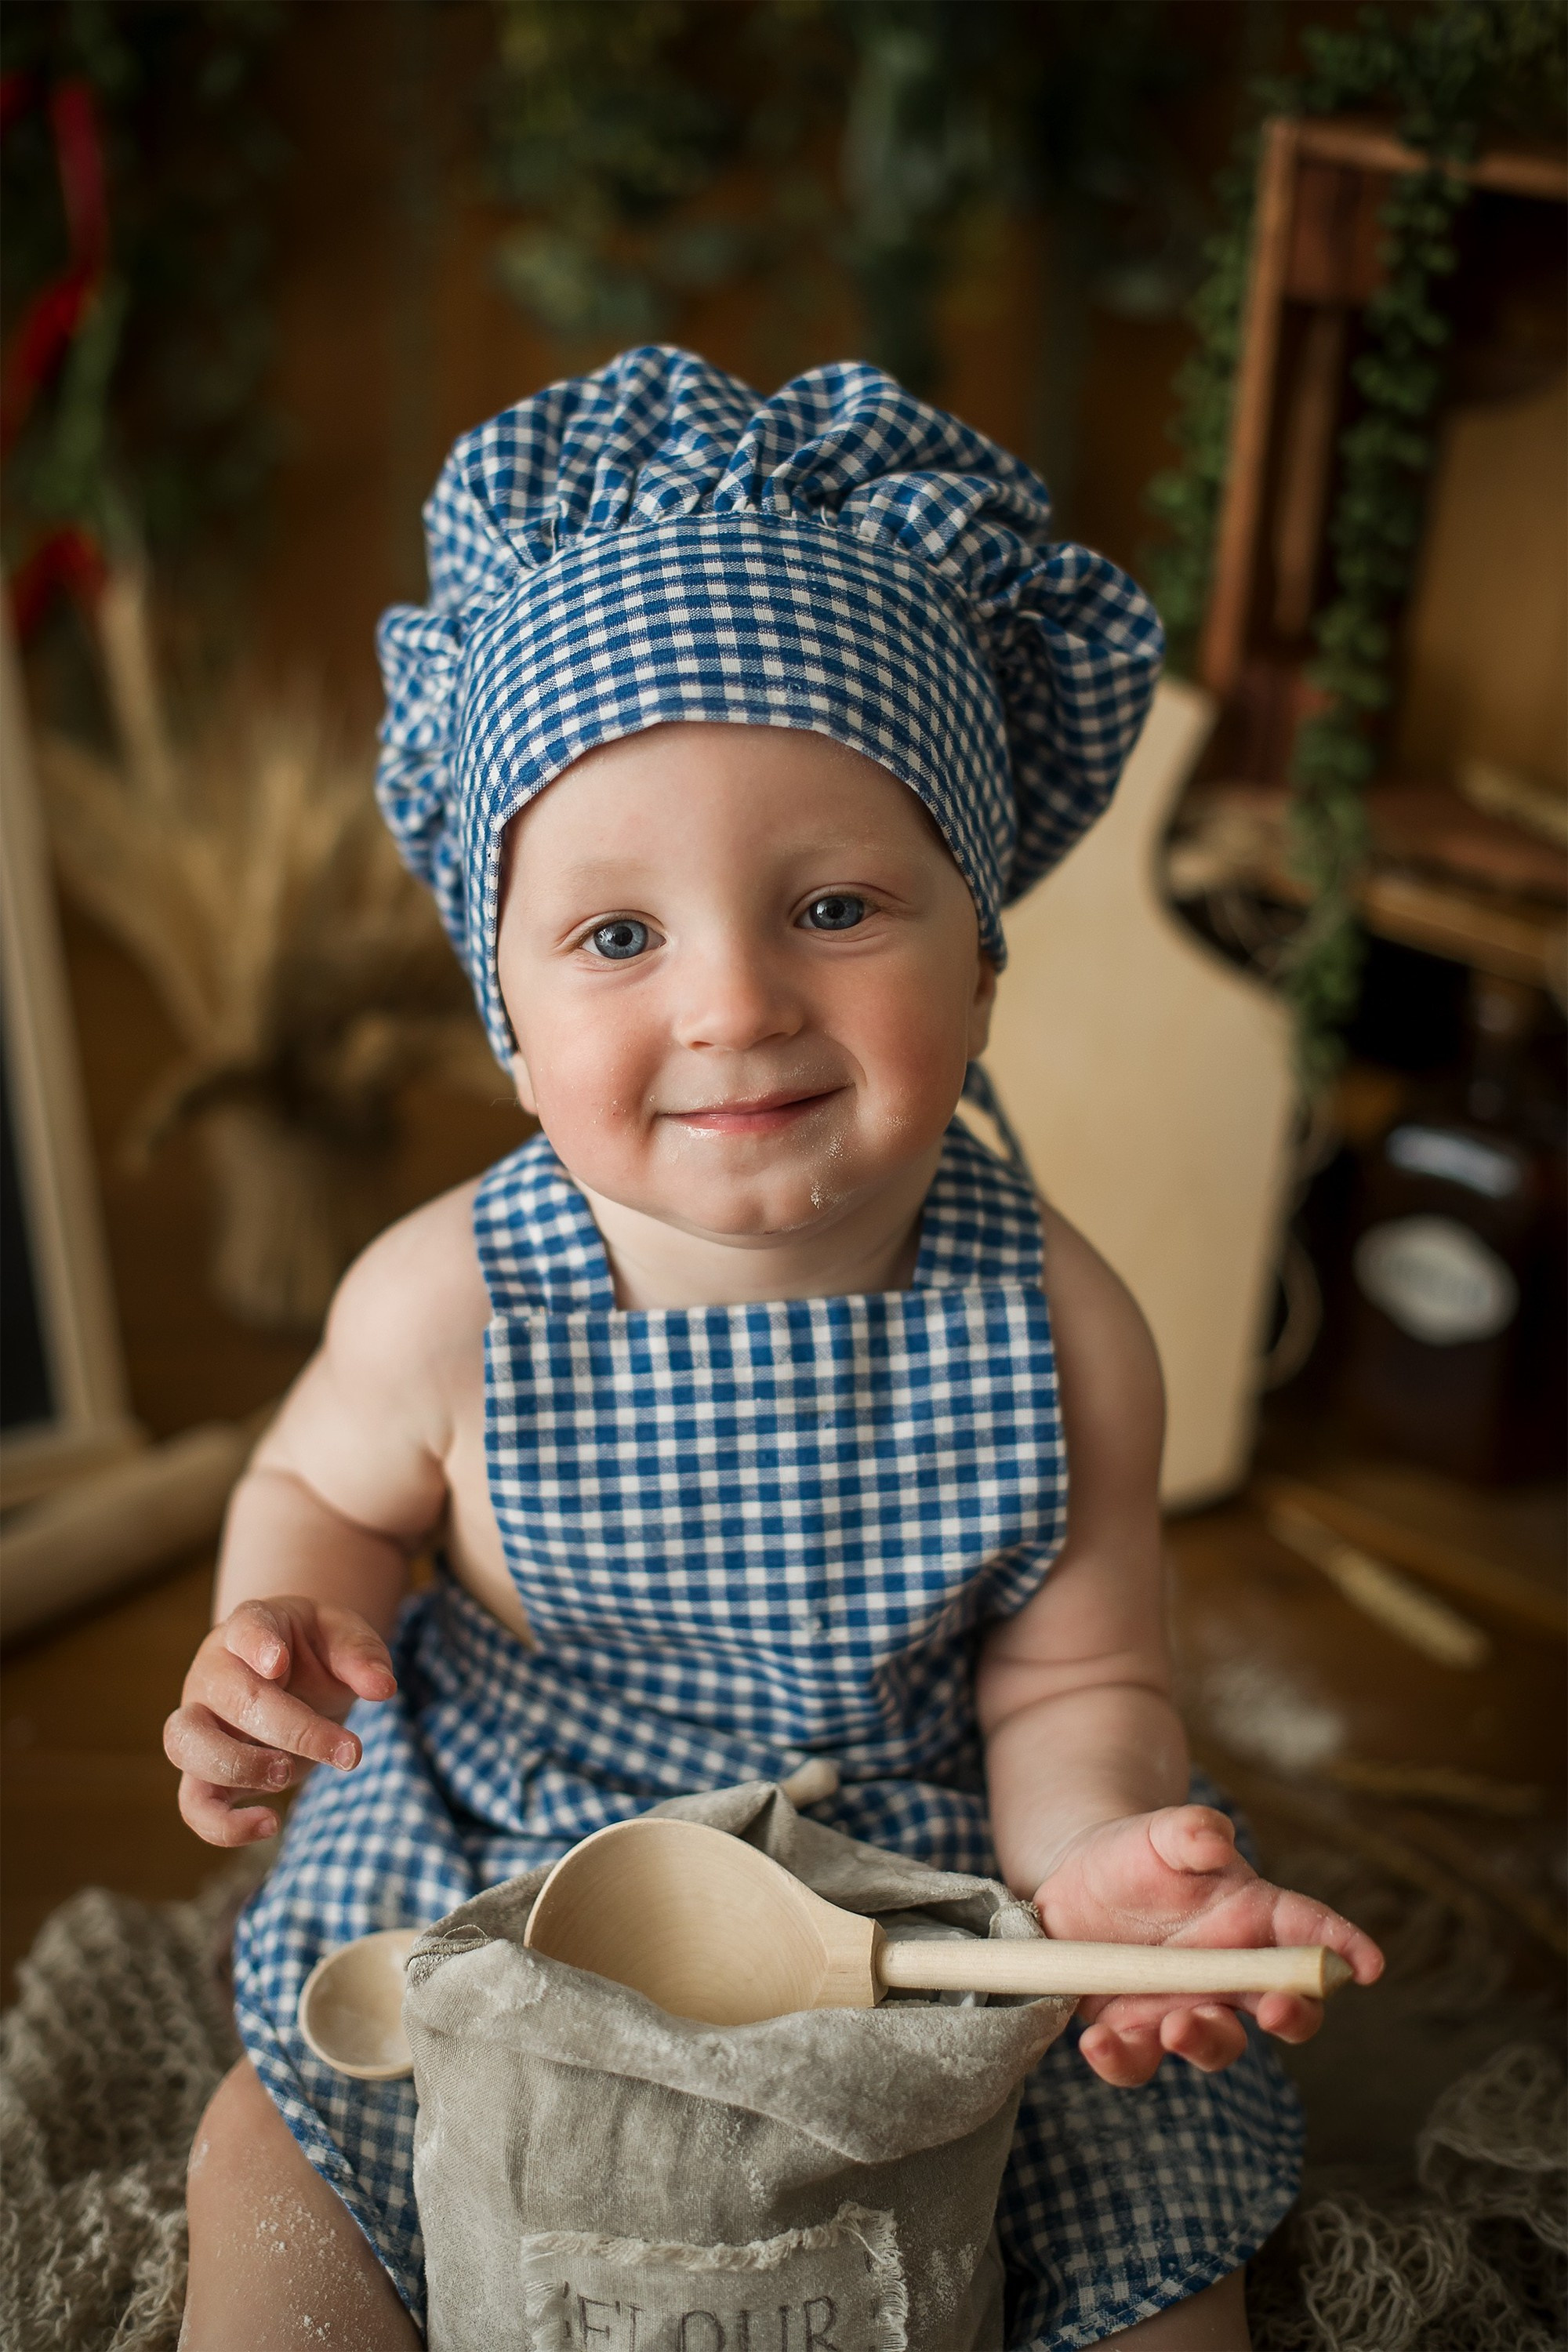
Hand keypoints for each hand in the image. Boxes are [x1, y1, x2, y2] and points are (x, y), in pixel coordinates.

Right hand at [164, 1596, 396, 1845]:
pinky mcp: (203, 1769)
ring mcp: (199, 1720)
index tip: (277, 1662)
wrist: (290, 1672)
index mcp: (250, 1626)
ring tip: (288, 1775)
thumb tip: (383, 1688)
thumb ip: (362, 1656)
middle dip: (293, 1729)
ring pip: (185, 1745)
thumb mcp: (344, 1638)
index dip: (257, 1643)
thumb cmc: (315, 1650)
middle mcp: (214, 1671)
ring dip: (239, 1767)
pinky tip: (269, 1824)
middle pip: (232, 1697)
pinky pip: (192, 1803)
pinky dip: (222, 1825)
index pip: (245, 1626)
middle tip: (349, 1751)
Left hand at [1033, 1804, 1382, 2086]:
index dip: (1343, 1948)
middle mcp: (1232, 1975)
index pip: (1311, 1931)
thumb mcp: (1160, 1833)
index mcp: (1254, 1918)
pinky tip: (1097, 2042)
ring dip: (1204, 2041)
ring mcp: (1189, 2008)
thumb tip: (1214, 1837)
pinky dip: (1123, 2058)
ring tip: (1174, 2027)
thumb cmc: (1135, 1854)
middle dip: (1291, 2015)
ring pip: (1218, 2043)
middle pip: (1284, 2007)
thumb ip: (1190, 1831)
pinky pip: (1140, 2059)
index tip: (1369, 1966)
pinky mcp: (1138, 2032)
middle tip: (1274, 2010)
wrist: (1075, 1884)